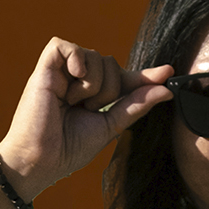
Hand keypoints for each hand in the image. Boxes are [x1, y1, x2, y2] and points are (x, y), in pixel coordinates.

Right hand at [0, 37, 176, 206]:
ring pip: (94, 55)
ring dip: (93, 83)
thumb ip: (135, 105)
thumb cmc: (69, 149)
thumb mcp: (110, 126)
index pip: (123, 77)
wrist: (40, 162)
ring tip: (75, 103)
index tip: (168, 73)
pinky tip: (73, 78)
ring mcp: (60, 74)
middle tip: (89, 110)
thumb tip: (166, 89)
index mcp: (91, 95)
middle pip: (111, 63)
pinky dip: (75, 59)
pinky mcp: (43, 70)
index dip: (144, 76)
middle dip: (109, 88)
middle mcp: (76, 81)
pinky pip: (63, 46)